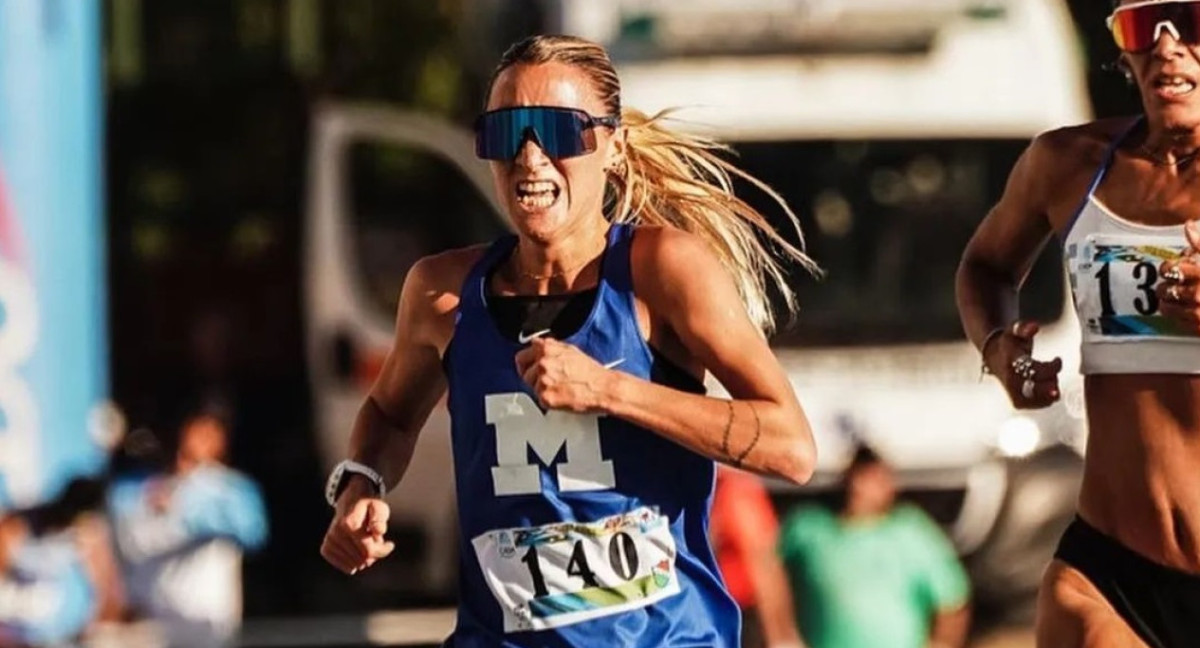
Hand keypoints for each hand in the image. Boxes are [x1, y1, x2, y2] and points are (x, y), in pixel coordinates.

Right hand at [319, 482, 393, 574]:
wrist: (350, 501)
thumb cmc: (368, 505)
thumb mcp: (379, 506)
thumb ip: (380, 518)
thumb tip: (379, 531)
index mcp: (349, 523)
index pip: (369, 550)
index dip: (382, 551)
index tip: (389, 544)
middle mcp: (336, 533)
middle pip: (362, 559)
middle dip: (374, 553)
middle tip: (376, 541)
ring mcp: (330, 541)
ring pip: (353, 565)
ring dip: (364, 558)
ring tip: (366, 543)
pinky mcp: (326, 548)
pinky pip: (343, 566)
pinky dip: (353, 562)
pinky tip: (358, 552)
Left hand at [514, 337, 615, 411]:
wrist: (602, 388)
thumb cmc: (590, 371)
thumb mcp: (570, 350)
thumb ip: (550, 347)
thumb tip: (537, 346)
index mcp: (546, 349)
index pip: (522, 356)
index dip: (528, 363)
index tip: (530, 368)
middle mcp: (542, 363)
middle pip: (524, 373)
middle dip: (533, 377)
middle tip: (547, 380)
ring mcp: (543, 381)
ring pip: (532, 387)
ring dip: (542, 388)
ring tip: (559, 387)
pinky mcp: (546, 397)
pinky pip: (540, 399)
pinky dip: (549, 400)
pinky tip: (562, 395)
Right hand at [984, 320, 1061, 409]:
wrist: (994, 356)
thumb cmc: (1008, 343)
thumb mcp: (1014, 330)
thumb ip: (1024, 327)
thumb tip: (1034, 326)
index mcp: (1010, 361)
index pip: (1034, 370)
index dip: (1052, 367)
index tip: (1057, 360)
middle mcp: (1009, 379)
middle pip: (1036, 388)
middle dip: (1051, 382)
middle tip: (1054, 373)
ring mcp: (1011, 391)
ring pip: (1036, 400)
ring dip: (1049, 392)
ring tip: (1051, 381)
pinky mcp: (1015, 400)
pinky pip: (1034, 405)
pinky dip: (1046, 399)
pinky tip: (1049, 390)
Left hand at [1157, 220, 1199, 334]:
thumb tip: (1188, 225)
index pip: (1171, 269)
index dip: (1168, 268)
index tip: (1171, 268)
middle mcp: (1199, 294)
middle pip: (1167, 289)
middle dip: (1166, 286)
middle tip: (1169, 285)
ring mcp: (1199, 314)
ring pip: (1168, 307)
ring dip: (1167, 302)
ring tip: (1171, 298)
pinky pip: (1179, 322)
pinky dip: (1177, 316)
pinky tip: (1183, 310)